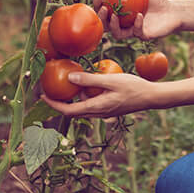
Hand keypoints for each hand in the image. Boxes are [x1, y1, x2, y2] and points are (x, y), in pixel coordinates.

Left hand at [41, 70, 155, 118]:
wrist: (151, 97)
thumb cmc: (133, 87)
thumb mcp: (111, 80)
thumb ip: (90, 80)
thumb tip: (70, 78)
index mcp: (96, 108)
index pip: (68, 111)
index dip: (53, 105)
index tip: (43, 96)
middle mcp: (98, 113)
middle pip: (72, 112)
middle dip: (59, 103)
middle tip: (50, 90)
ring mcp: (104, 112)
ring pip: (82, 109)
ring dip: (72, 100)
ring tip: (67, 85)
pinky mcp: (109, 109)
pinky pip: (91, 105)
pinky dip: (83, 98)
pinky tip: (87, 85)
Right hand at [93, 0, 178, 39]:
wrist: (173, 11)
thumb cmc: (156, 0)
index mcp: (120, 13)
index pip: (103, 11)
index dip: (97, 5)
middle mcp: (124, 24)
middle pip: (105, 26)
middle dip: (101, 17)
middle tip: (103, 8)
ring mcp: (133, 31)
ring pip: (117, 34)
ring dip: (113, 26)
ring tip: (115, 15)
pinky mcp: (144, 35)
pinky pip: (136, 32)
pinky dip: (136, 24)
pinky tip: (139, 15)